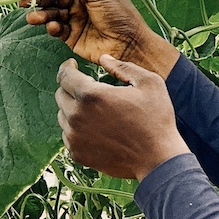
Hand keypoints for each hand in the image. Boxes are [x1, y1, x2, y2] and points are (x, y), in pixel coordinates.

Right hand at [23, 0, 179, 77]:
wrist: (131, 45)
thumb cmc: (121, 16)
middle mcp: (80, 3)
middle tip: (27, 1)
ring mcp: (76, 20)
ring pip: (51, 14)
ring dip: (41, 14)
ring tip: (34, 17)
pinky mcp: (72, 37)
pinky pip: (56, 30)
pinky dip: (52, 27)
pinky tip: (54, 27)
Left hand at [56, 56, 189, 179]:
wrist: (158, 160)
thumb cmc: (156, 120)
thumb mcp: (150, 83)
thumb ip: (123, 67)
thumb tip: (104, 59)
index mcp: (91, 95)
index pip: (65, 76)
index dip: (67, 68)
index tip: (71, 65)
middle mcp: (77, 116)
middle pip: (60, 95)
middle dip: (71, 88)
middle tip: (88, 89)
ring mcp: (75, 137)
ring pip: (63, 116)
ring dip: (74, 109)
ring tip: (96, 112)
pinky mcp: (77, 153)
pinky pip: (69, 136)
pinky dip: (77, 130)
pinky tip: (97, 130)